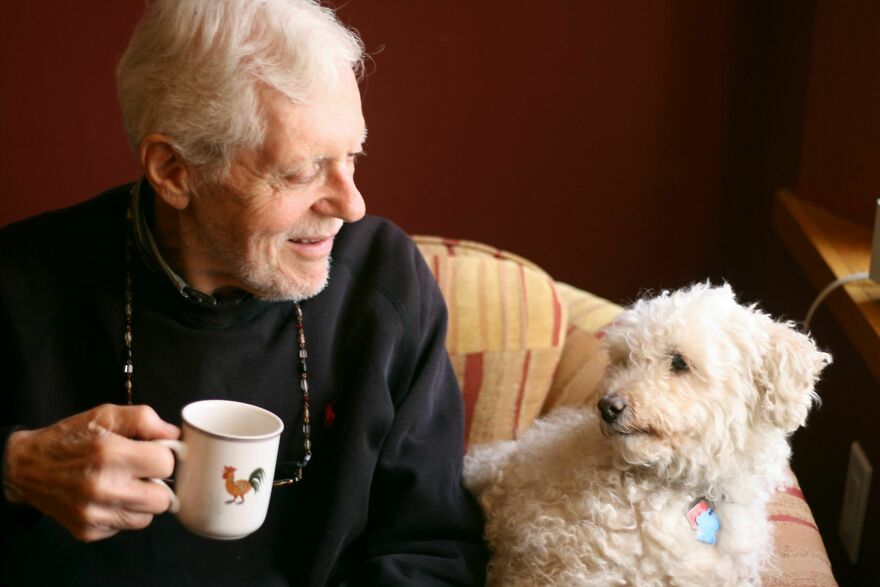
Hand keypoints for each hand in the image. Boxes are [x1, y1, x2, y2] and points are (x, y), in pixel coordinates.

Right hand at [3, 404, 179, 541]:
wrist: (27, 467)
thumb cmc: (71, 438)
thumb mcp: (106, 415)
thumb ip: (145, 419)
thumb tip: (174, 435)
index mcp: (110, 454)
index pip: (166, 464)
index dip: (164, 456)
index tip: (152, 452)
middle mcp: (103, 487)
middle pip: (163, 498)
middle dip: (158, 483)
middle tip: (141, 471)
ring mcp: (95, 513)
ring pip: (148, 517)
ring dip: (143, 500)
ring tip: (125, 483)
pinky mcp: (88, 531)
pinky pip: (125, 527)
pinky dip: (123, 512)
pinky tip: (108, 496)